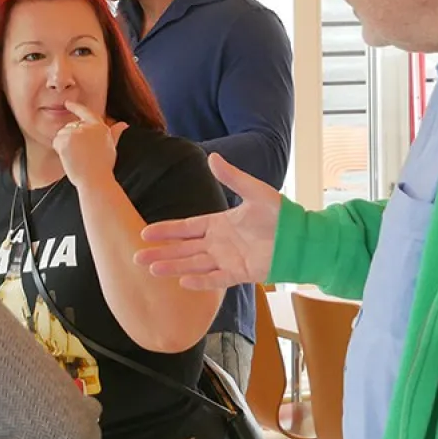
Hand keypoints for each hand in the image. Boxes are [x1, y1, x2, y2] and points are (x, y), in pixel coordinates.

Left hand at [52, 100, 125, 188]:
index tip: (67, 103)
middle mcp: (87, 126)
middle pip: (70, 126)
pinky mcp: (65, 140)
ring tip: (76, 157)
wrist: (95, 179)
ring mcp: (75, 132)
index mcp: (99, 126)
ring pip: (62, 134)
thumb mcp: (111, 146)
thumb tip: (124, 124)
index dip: (75, 107)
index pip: (86, 112)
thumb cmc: (103, 167)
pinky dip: (59, 150)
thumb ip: (115, 133)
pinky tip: (69, 158)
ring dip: (64, 145)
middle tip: (79, 155)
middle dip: (70, 139)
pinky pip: (56, 142)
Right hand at [133, 154, 282, 289]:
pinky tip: (183, 283)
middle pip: (183, 249)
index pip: (185, 228)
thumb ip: (232, 177)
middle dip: (160, 253)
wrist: (300, 237)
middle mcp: (218, 244)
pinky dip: (201, 282)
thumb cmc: (280, 215)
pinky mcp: (240, 273)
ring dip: (174, 267)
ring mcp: (227, 260)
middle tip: (137, 258)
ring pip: (194, 265)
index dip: (165, 231)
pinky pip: (216, 279)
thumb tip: (212, 156)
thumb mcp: (254, 191)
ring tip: (152, 271)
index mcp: (218, 224)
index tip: (145, 234)